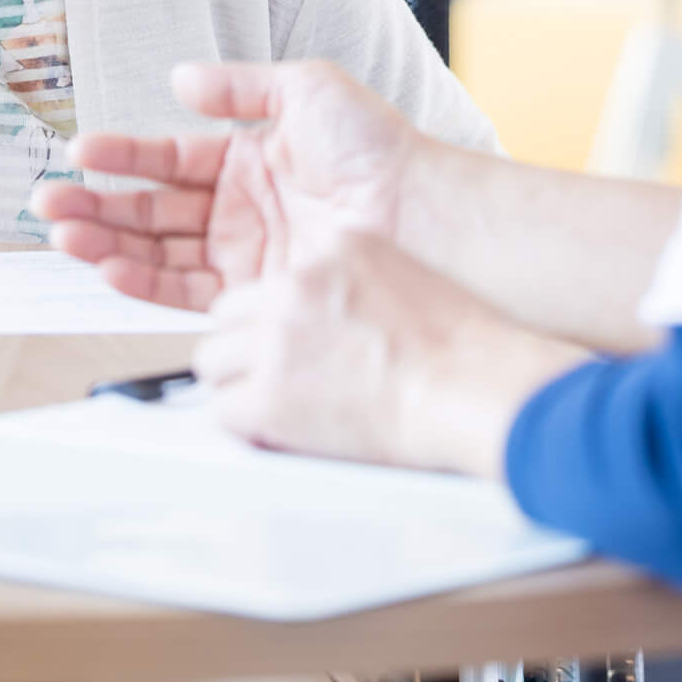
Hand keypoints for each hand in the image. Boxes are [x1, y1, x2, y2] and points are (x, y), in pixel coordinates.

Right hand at [36, 59, 425, 309]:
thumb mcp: (305, 89)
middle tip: (48, 200)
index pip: (168, 158)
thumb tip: (180, 79)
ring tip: (62, 233)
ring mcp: (245, 252)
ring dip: (106, 242)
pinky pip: (185, 288)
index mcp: (247, 158)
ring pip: (157, 248)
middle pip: (151, 208)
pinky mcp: (254, 292)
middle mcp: (240, 208)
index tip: (82, 152)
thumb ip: (237, 86)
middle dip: (97, 204)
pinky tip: (109, 265)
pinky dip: (142, 278)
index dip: (123, 157)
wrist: (420, 212)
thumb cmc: (378, 149)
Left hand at [194, 230, 586, 476]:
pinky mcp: (270, 396)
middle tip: (269, 373)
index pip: (265, 278)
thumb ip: (350, 280)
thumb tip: (325, 305)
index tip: (282, 338)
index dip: (269, 317)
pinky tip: (274, 430)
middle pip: (225, 314)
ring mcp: (276, 340)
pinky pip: (223, 410)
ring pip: (212, 360)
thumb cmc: (461, 348)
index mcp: (329, 250)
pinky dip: (245, 425)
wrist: (470, 390)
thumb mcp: (402, 275)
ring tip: (271, 404)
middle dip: (243, 346)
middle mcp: (294, 286)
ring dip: (238, 384)